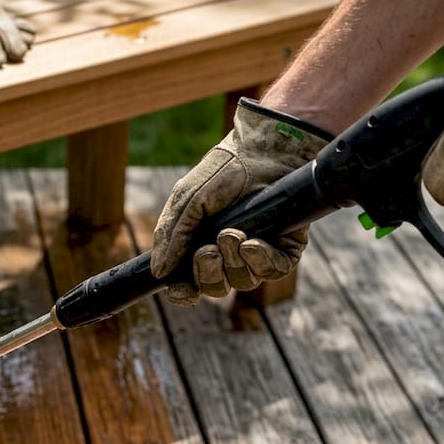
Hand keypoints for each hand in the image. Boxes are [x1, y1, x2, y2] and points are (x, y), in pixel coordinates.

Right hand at [150, 99, 329, 305]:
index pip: (190, 284)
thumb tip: (158, 270)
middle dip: (208, 273)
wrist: (261, 150)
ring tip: (232, 233)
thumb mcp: (186, 199)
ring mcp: (258, 254)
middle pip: (215, 288)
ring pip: (243, 283)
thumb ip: (171, 235)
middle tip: (209, 249)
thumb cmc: (222, 171)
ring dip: (233, 261)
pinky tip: (253, 241)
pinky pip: (273, 272)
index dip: (184, 293)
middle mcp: (229, 256)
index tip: (181, 290)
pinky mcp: (285, 249)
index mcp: (201, 247)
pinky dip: (261, 260)